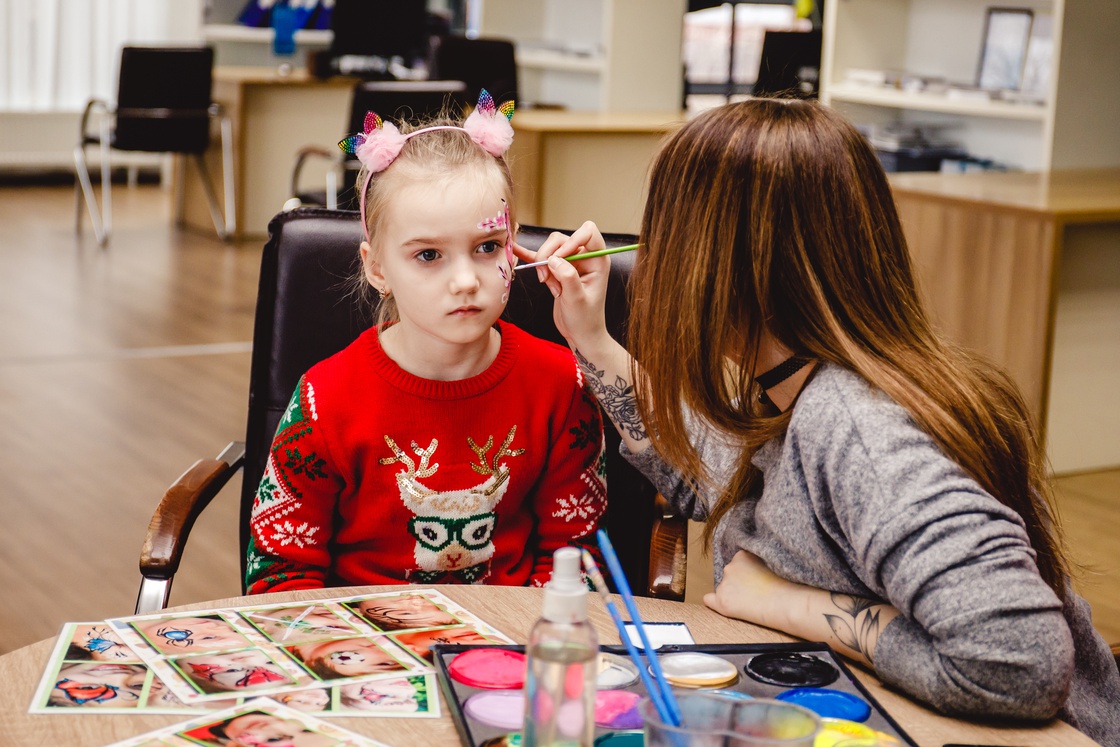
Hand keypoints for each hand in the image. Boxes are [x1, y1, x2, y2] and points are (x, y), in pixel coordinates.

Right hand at [512, 222, 610, 350]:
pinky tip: (516, 250)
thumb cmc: (585, 319)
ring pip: (550, 248)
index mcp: (597, 260)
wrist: (580, 333)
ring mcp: (570, 262)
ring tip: (548, 285)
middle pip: (561, 239)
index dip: (571, 241)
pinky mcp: (557, 270)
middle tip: (547, 279)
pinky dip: (530, 256)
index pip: (588, 232)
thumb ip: (568, 277)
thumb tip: (553, 259)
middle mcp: (585, 257)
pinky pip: (542, 258)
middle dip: (550, 257)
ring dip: (543, 265)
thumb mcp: (577, 300)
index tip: (559, 258)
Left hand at [704, 550, 800, 631]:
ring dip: (733, 593)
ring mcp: (724, 585)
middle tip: (755, 592)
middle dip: (739, 582)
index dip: (748, 573)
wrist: (786, 603)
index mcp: (741, 556)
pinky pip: (709, 600)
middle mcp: (729, 568)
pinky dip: (715, 603)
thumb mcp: (771, 563)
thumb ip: (757, 564)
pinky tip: (727, 606)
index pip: (738, 563)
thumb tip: (750, 574)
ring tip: (752, 602)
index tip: (757, 580)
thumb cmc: (786, 585)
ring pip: (723, 588)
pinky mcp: (722, 602)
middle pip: (730, 575)